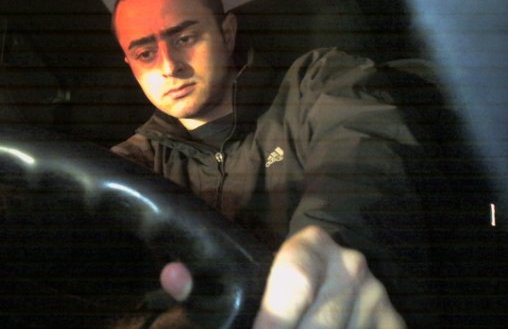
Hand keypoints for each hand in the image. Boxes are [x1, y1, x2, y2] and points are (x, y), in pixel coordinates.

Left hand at [160, 226, 404, 327]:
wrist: (338, 273)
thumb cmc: (282, 279)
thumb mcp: (252, 273)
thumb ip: (208, 280)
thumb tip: (171, 276)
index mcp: (313, 247)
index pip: (295, 279)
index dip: (274, 315)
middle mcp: (351, 268)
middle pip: (318, 325)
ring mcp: (379, 300)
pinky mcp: (397, 326)